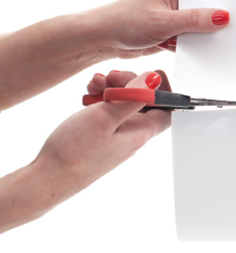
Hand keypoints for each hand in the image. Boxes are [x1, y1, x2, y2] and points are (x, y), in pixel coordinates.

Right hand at [35, 70, 170, 207]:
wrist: (51, 177)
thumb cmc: (76, 152)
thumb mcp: (106, 116)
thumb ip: (133, 97)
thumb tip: (153, 81)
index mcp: (141, 131)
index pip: (167, 107)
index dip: (161, 89)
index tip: (147, 75)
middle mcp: (133, 135)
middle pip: (144, 102)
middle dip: (128, 83)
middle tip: (110, 78)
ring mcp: (118, 138)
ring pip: (124, 105)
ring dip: (111, 90)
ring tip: (94, 86)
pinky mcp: (103, 139)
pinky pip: (110, 114)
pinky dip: (101, 101)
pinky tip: (88, 97)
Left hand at [94, 0, 229, 58]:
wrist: (105, 39)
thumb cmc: (125, 20)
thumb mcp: (163, 21)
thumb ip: (194, 20)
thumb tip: (222, 17)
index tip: (233, 11)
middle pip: (209, 6)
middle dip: (214, 20)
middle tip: (219, 31)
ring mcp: (178, 14)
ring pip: (203, 25)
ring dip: (203, 36)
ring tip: (197, 41)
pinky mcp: (176, 31)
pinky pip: (194, 38)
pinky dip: (194, 45)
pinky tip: (191, 49)